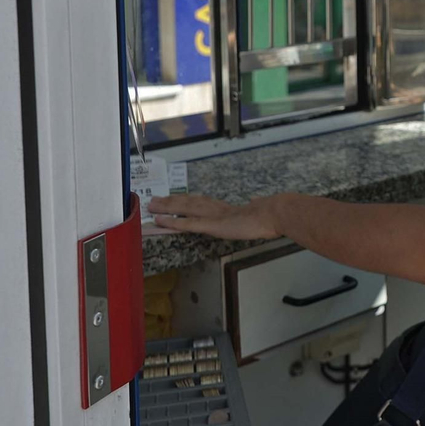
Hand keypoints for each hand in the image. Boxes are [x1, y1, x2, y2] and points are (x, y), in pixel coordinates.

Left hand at [147, 194, 281, 241]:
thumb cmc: (269, 214)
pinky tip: (161, 220)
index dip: (185, 201)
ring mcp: (212, 216)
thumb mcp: (258, 209)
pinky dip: (173, 222)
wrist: (272, 213)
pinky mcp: (212, 225)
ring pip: (183, 209)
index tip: (174, 200)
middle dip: (170, 202)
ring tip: (152, 206)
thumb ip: (253, 205)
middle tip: (154, 200)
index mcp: (225, 208)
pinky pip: (188, 223)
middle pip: (187, 203)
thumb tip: (256, 200)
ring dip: (166, 208)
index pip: (200, 203)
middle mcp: (215, 209)